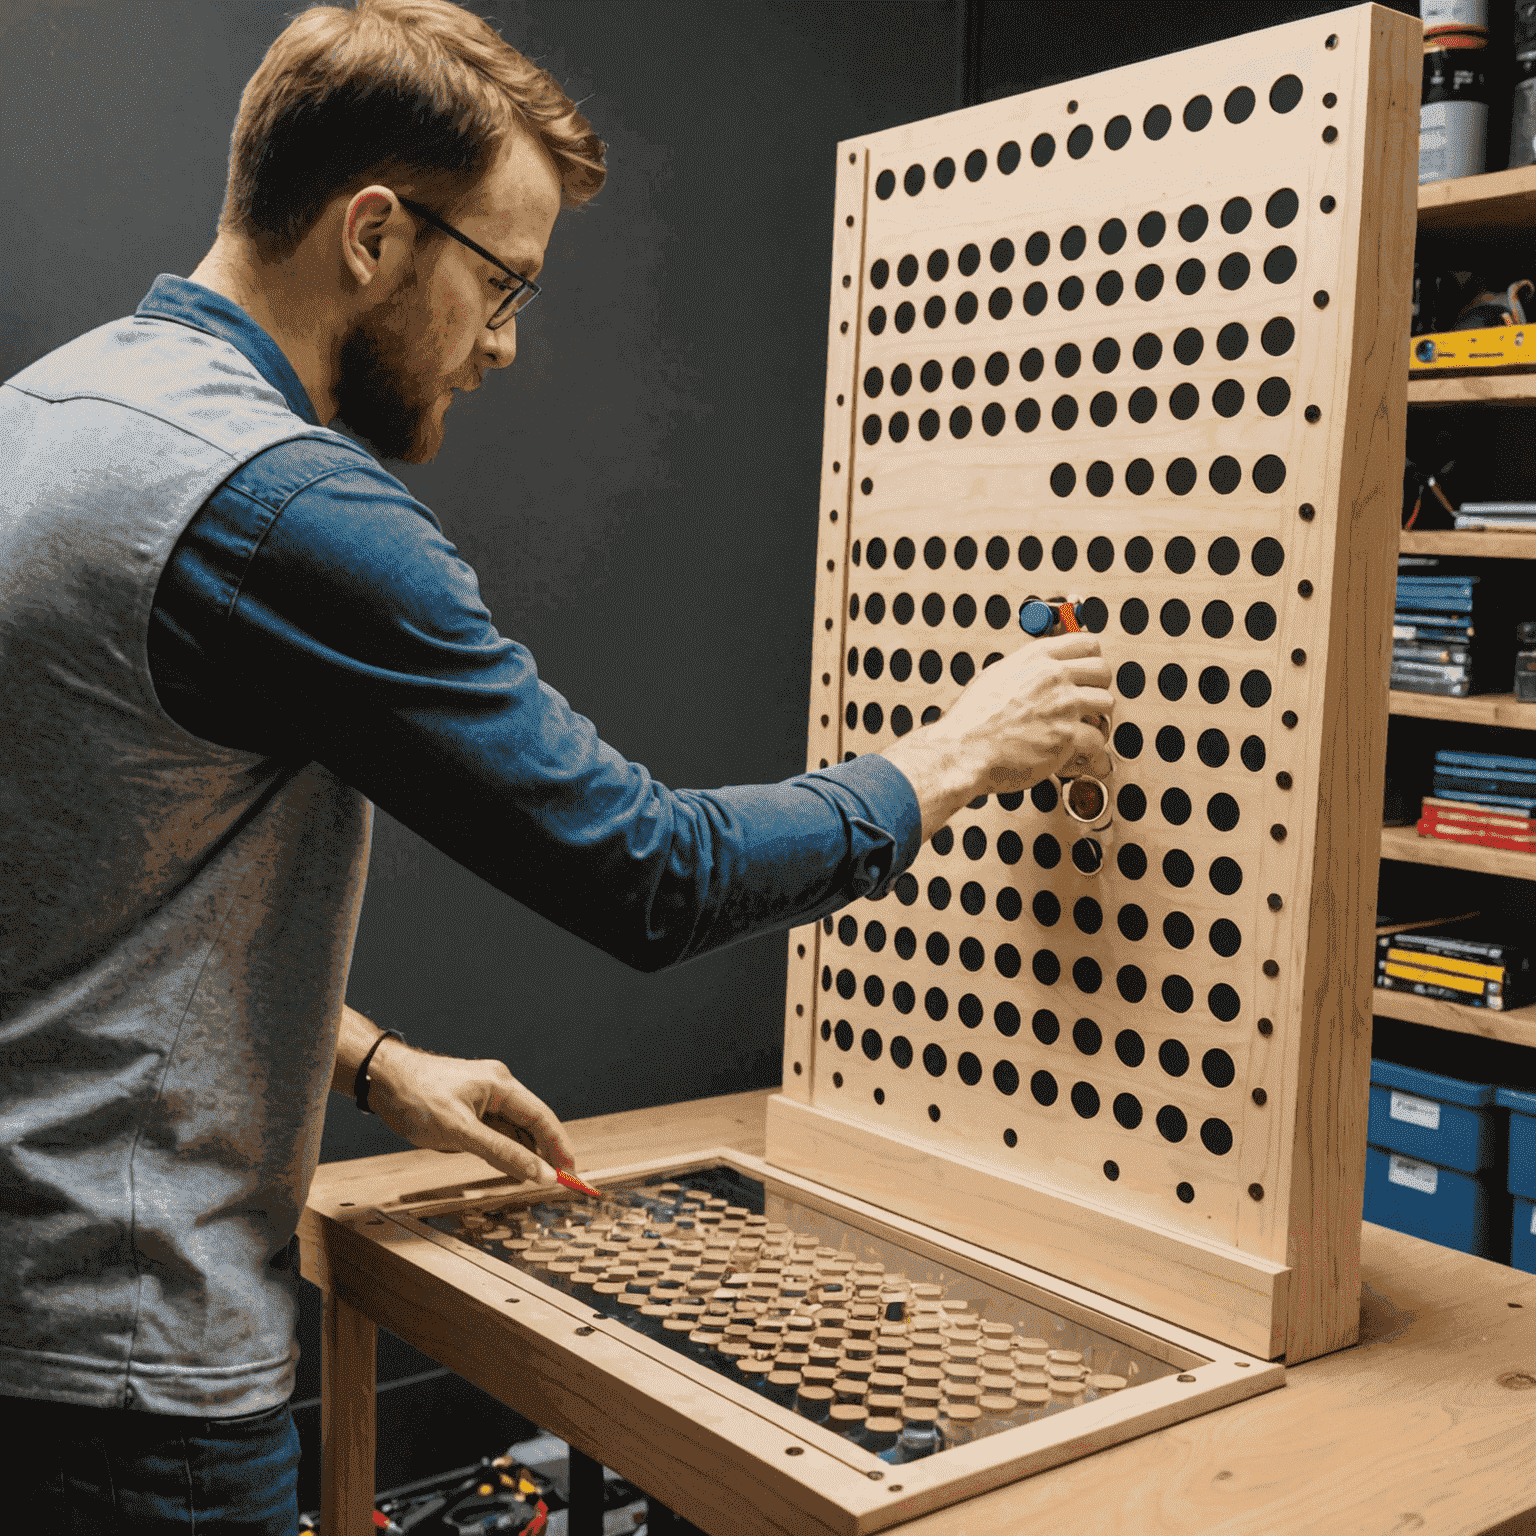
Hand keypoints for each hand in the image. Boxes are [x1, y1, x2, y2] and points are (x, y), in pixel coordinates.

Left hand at [364, 1039, 575, 1184]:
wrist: (380, 1078)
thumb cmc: (416, 1099)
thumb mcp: (460, 1132)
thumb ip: (502, 1154)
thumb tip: (538, 1172)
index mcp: (501, 1085)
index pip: (542, 1118)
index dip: (560, 1146)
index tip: (571, 1173)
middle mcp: (498, 1086)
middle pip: (532, 1124)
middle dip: (545, 1152)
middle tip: (556, 1183)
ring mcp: (484, 1095)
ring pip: (513, 1129)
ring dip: (523, 1153)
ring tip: (533, 1180)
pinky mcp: (469, 1106)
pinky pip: (495, 1130)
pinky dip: (503, 1148)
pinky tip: (506, 1166)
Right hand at [939, 630, 1113, 795]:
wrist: (963, 749)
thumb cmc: (970, 720)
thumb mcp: (993, 677)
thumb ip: (1022, 670)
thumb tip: (1033, 671)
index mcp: (1035, 658)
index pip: (1086, 643)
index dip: (1091, 657)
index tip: (1089, 669)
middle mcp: (1053, 677)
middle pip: (1102, 671)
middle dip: (1098, 687)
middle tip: (1090, 699)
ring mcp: (1063, 705)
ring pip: (1106, 703)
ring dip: (1097, 717)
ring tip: (1084, 727)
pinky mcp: (1068, 735)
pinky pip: (1096, 738)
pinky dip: (1090, 748)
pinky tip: (1078, 750)